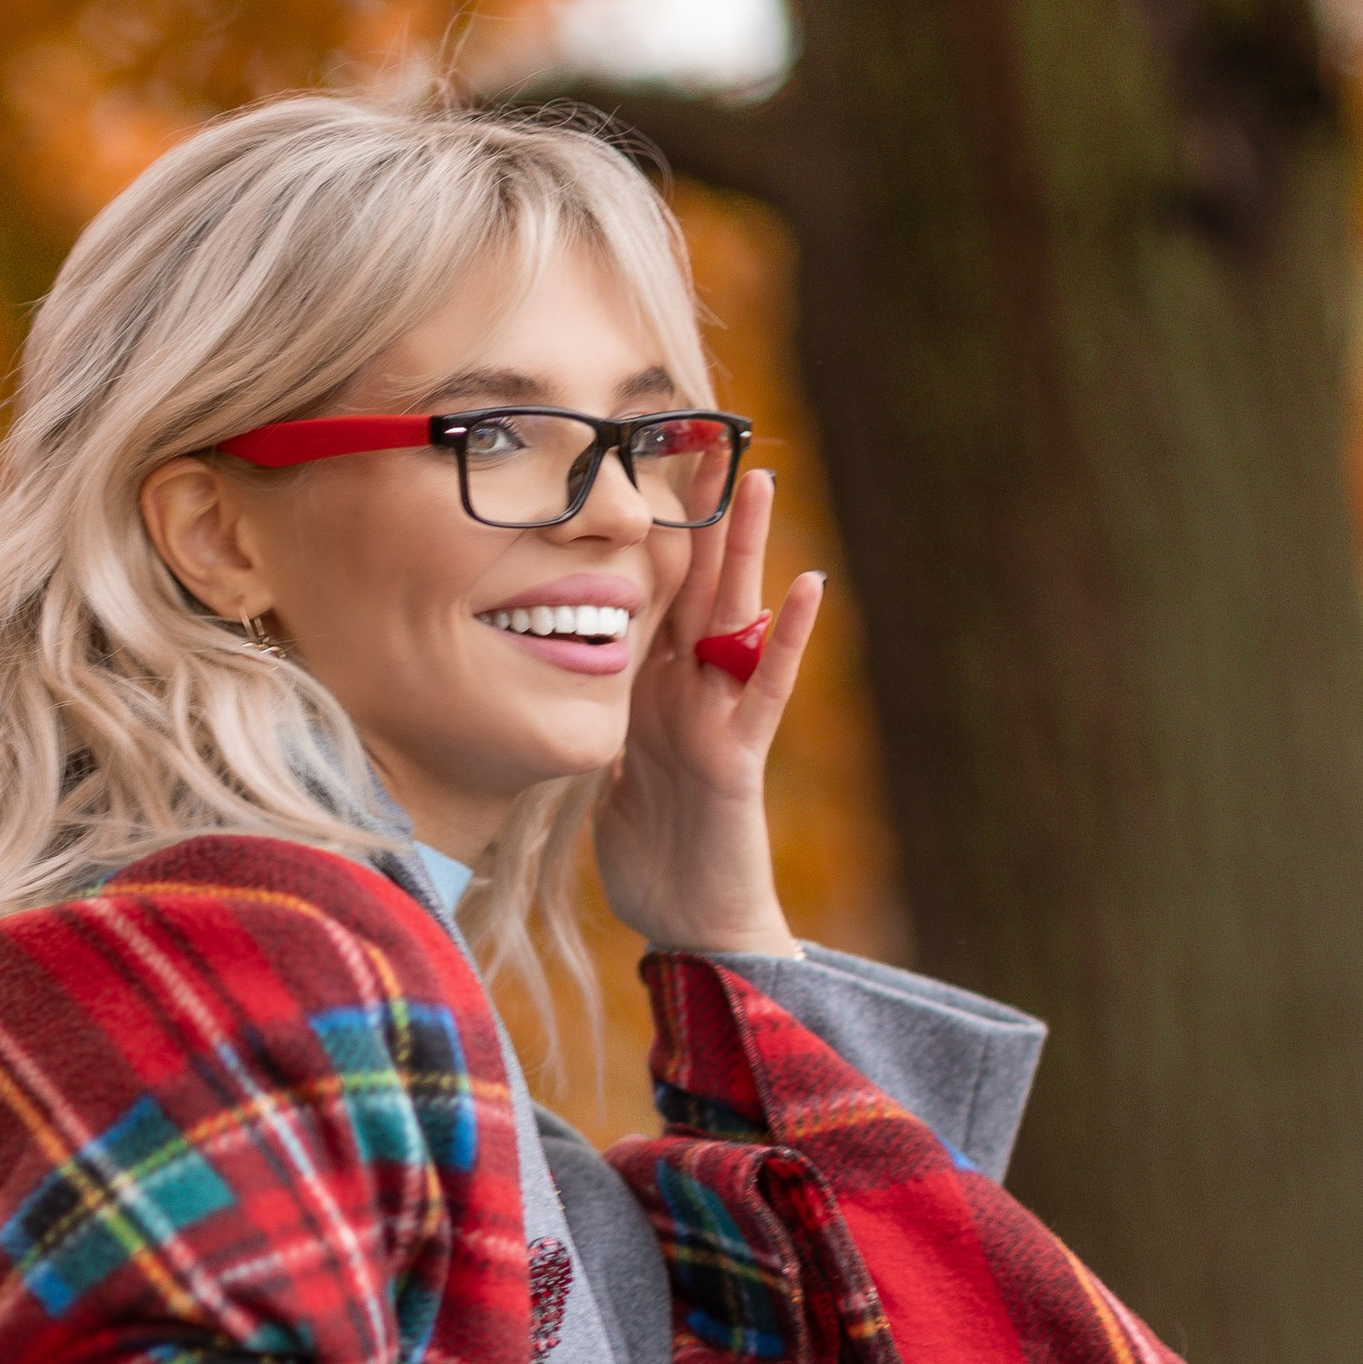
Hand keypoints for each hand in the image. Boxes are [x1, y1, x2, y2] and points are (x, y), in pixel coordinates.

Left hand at [595, 466, 823, 958]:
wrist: (689, 926)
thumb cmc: (651, 858)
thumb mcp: (604, 774)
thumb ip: (595, 723)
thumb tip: (554, 687)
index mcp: (650, 690)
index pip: (651, 595)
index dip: (648, 536)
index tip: (644, 467)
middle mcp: (689, 692)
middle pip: (696, 587)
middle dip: (701, 517)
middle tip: (707, 437)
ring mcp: (719, 719)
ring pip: (736, 618)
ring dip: (748, 552)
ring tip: (760, 483)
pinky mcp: (738, 759)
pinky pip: (767, 690)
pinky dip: (787, 639)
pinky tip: (808, 586)